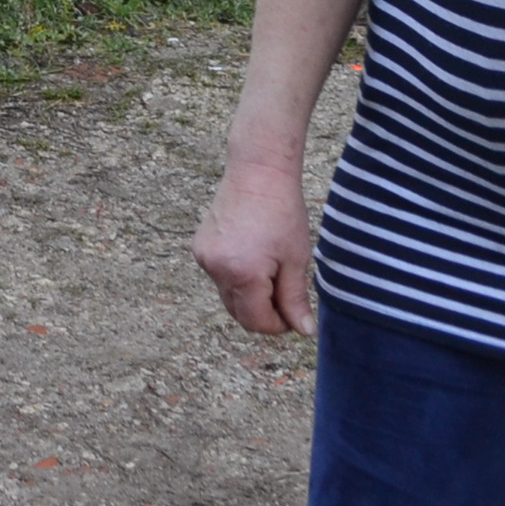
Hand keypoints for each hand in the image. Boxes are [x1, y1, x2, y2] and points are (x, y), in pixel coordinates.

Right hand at [194, 156, 318, 335]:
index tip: (295, 315)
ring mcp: (203, 258)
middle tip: (286, 294)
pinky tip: (253, 256)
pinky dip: (236, 277)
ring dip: (249, 296)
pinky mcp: (200, 247)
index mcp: (241, 274)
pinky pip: (219, 277)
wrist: (258, 173)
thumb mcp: (295, 260)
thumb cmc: (282, 213)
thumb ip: (295, 300)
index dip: (279, 325)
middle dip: (263, 312)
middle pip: (239, 313)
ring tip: (271, 270)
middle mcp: (215, 269)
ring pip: (228, 296)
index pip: (257, 322)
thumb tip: (304, 332)